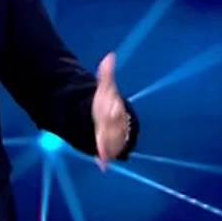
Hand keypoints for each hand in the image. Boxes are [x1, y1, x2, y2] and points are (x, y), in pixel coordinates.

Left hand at [92, 52, 127, 171]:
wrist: (110, 118)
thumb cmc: (106, 103)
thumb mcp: (105, 88)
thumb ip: (106, 74)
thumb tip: (110, 55)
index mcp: (116, 109)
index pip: (116, 110)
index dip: (113, 111)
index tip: (112, 110)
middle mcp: (119, 125)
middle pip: (115, 130)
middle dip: (109, 134)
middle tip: (103, 140)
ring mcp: (117, 136)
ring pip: (114, 143)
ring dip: (108, 148)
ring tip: (102, 155)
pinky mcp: (112, 147)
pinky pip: (110, 154)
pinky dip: (105, 159)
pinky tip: (102, 165)